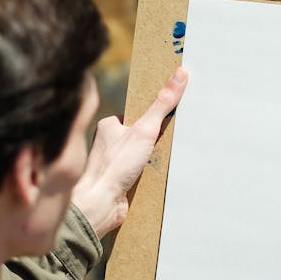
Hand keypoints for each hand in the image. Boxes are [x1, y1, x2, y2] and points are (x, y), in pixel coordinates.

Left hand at [71, 68, 187, 237]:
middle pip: (141, 134)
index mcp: (109, 126)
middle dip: (157, 139)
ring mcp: (114, 162)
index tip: (171, 115)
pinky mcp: (120, 180)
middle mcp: (109, 143)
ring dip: (155, 158)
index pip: (137, 113)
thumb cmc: (115, 166)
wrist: (100, 203)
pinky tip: (159, 175)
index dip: (155, 115)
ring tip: (167, 159)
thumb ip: (162, 104)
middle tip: (173, 139)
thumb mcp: (144, 130)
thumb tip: (180, 75)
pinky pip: (140, 172)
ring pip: (141, 155)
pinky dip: (151, 173)